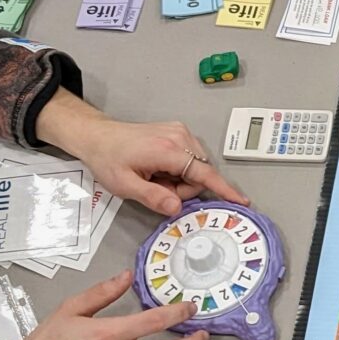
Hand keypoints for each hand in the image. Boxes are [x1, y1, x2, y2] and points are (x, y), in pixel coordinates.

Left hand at [69, 112, 248, 216]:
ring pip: (195, 168)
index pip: (203, 174)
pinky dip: (177, 170)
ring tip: (154, 177)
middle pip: (199, 174)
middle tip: (156, 188)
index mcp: (167, 150)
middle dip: (182, 189)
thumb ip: (153, 197)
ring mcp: (179, 132)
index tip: (241, 201)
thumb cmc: (108, 158)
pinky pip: (189, 159)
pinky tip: (158, 169)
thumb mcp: (125, 185)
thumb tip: (177, 207)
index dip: (223, 189)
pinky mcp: (177, 133)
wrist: (97, 136)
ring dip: (179, 180)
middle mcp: (179, 137)